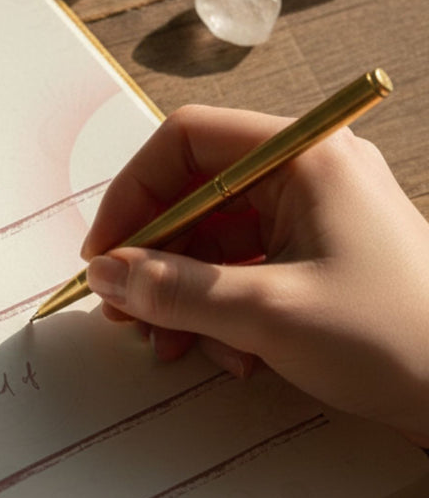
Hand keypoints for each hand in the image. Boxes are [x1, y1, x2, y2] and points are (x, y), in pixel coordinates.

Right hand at [81, 104, 428, 445]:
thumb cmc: (393, 339)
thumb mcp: (268, 314)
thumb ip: (175, 290)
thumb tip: (104, 275)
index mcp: (304, 158)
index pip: (189, 141)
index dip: (134, 192)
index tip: (105, 252)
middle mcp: (307, 175)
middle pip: (197, 195)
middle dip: (156, 257)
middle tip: (125, 311)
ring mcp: (314, 217)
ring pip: (215, 239)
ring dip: (184, 294)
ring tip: (173, 346)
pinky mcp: (318, 258)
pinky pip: (244, 269)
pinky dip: (221, 310)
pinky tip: (229, 356)